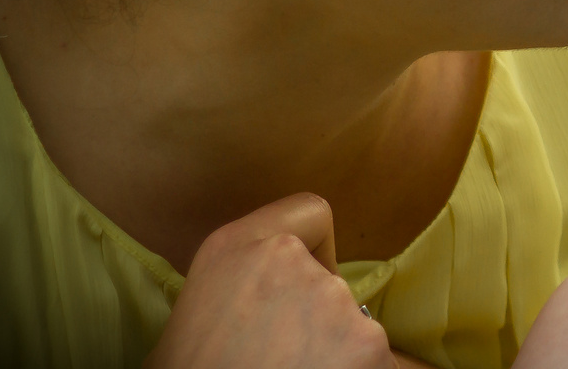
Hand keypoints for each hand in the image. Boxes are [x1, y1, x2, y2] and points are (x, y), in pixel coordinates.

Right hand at [144, 193, 394, 368]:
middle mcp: (287, 260)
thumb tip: (265, 306)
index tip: (295, 294)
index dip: (315, 252)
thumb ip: (237, 292)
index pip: (310, 213)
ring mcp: (332, 300)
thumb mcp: (191, 320)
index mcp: (234, 247)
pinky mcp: (367, 343)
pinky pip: (376, 360)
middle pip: (330, 284)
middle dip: (316, 322)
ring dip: (336, 354)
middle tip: (281, 360)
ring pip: (353, 327)